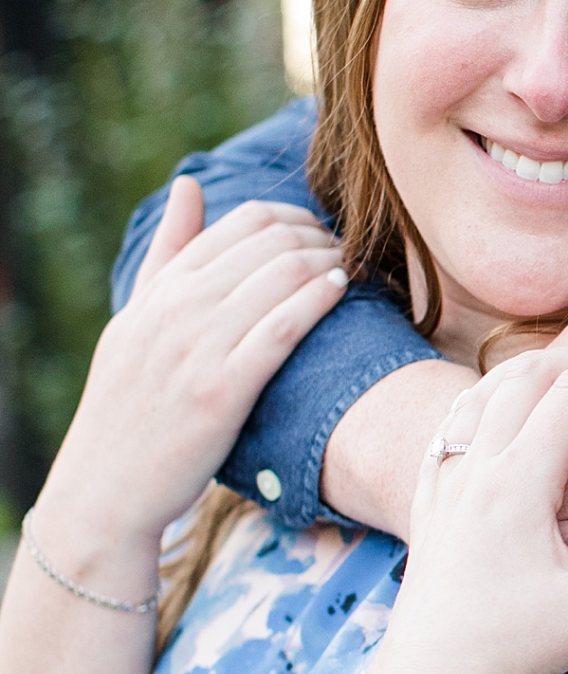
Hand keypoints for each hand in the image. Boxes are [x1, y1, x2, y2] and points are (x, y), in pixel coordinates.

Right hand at [34, 179, 346, 588]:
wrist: (107, 488)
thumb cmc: (129, 403)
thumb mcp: (135, 320)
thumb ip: (168, 253)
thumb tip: (190, 184)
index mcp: (162, 290)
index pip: (243, 223)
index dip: (296, 218)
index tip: (322, 233)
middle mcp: (177, 309)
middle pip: (271, 242)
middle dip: (321, 236)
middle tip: (350, 249)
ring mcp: (198, 349)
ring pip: (281, 276)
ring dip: (329, 261)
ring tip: (354, 267)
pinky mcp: (222, 391)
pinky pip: (281, 328)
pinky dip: (318, 299)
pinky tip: (342, 288)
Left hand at [363, 351, 567, 673]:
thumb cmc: (513, 654)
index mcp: (518, 483)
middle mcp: (474, 470)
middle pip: (527, 375)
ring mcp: (444, 487)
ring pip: (482, 394)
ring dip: (529, 377)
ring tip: (567, 382)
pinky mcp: (427, 510)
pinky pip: (450, 430)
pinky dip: (484, 407)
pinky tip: (498, 422)